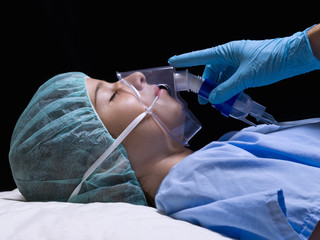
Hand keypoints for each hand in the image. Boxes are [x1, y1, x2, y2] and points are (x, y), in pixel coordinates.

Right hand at [169, 27, 319, 103]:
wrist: (293, 58)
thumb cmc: (270, 59)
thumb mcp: (245, 76)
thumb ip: (227, 89)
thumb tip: (213, 98)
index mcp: (226, 51)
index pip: (200, 56)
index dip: (185, 60)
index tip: (173, 62)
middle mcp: (229, 56)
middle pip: (211, 72)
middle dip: (208, 87)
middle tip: (206, 100)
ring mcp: (237, 64)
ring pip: (222, 79)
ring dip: (220, 92)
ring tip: (221, 104)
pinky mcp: (245, 70)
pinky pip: (232, 82)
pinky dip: (230, 91)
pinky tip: (231, 100)